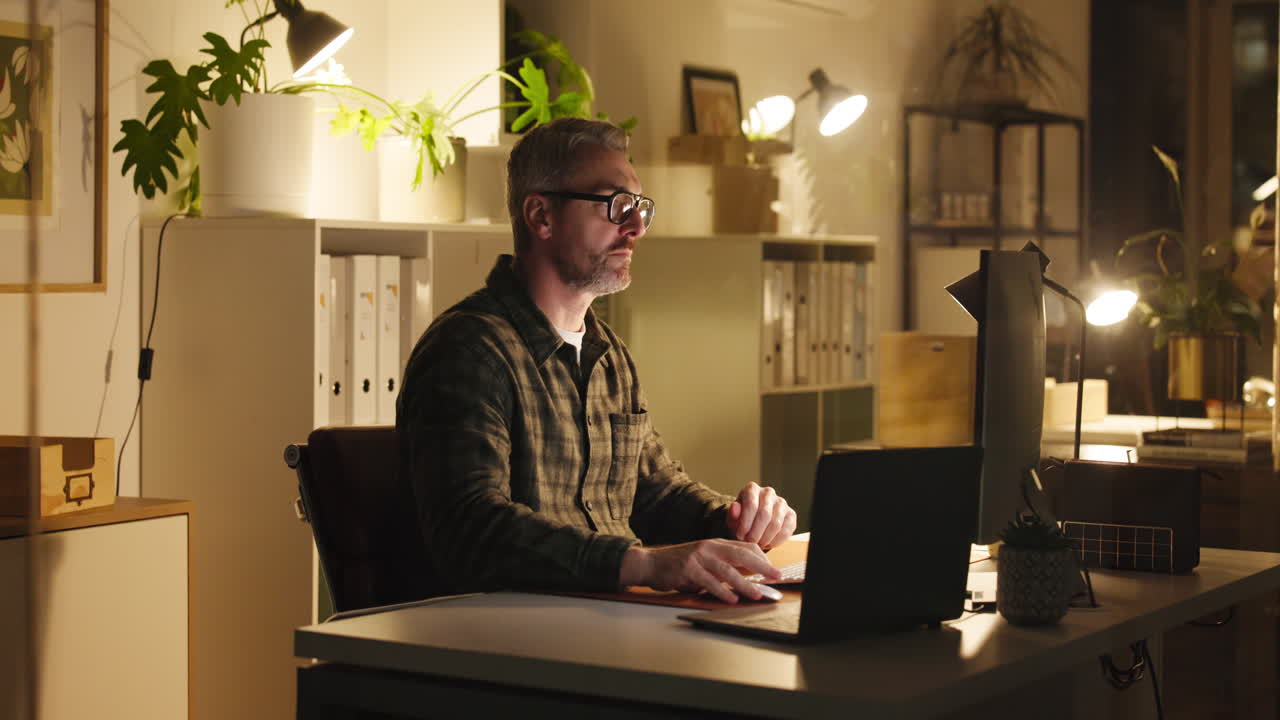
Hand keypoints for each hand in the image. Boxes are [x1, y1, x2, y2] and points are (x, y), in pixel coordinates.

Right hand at [619, 539, 779, 603]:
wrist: (651, 563)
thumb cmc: (680, 564)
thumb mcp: (705, 559)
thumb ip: (724, 563)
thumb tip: (749, 572)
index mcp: (716, 543)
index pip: (745, 547)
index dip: (762, 558)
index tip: (773, 570)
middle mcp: (709, 547)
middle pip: (741, 554)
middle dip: (762, 567)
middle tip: (775, 577)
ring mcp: (698, 557)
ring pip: (727, 570)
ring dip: (744, 584)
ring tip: (756, 594)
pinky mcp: (688, 569)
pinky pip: (709, 582)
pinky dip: (722, 592)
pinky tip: (731, 600)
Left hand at [726, 482, 795, 549]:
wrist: (753, 523)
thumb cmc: (741, 520)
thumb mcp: (732, 519)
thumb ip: (732, 514)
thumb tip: (734, 507)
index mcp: (752, 489)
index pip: (751, 505)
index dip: (745, 524)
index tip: (740, 536)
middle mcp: (768, 492)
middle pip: (765, 514)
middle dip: (755, 533)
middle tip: (749, 543)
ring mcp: (781, 503)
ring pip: (776, 523)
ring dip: (765, 538)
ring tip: (757, 544)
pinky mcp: (791, 515)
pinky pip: (786, 531)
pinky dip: (775, 541)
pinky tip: (767, 544)